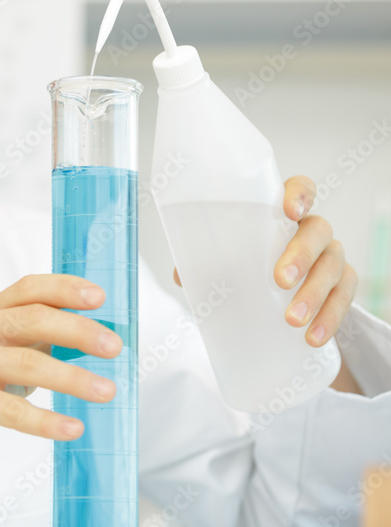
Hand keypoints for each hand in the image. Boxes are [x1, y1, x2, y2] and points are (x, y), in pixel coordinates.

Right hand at [0, 274, 122, 467]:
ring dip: (73, 378)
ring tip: (106, 391)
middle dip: (79, 331)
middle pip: (34, 319)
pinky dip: (47, 420)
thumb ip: (27, 342)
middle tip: (114, 347)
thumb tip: (85, 339)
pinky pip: (12, 410)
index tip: (100, 297)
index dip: (65, 289)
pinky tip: (72, 427)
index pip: (28, 289)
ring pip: (29, 364)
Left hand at [172, 175, 357, 347]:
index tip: (290, 210)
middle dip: (301, 255)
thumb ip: (203, 262)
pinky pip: (345, 298)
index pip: (300, 189)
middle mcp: (312, 230)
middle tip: (280, 280)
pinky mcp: (342, 285)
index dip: (300, 195)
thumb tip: (181, 276)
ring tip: (292, 320)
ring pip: (333, 266)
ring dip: (314, 294)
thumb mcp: (224, 259)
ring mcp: (331, 256)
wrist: (276, 297)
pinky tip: (313, 337)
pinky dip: (330, 318)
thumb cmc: (245, 265)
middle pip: (318, 231)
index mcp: (282, 214)